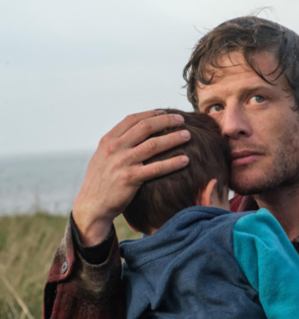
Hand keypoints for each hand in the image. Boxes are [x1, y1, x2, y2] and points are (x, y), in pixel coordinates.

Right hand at [73, 110, 189, 244]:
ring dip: (173, 139)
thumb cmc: (101, 181)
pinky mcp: (130, 179)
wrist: (91, 205)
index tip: (166, 113)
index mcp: (108, 140)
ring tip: (188, 136)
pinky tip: (186, 160)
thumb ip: (117, 144)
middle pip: (145, 128)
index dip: (151, 114)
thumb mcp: (103, 157)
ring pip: (153, 145)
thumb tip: (136, 132)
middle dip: (166, 121)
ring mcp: (122, 163)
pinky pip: (156, 168)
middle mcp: (115, 148)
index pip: (132, 119)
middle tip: (182, 120)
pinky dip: (172, 163)